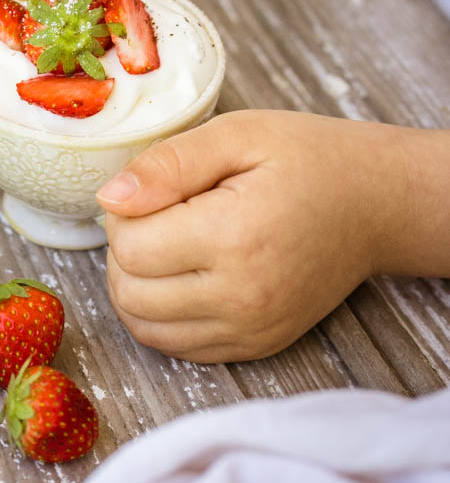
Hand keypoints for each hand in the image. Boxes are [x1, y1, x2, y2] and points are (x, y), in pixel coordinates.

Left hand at [96, 110, 416, 362]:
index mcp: (234, 237)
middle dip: (124, 250)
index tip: (156, 190)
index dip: (125, 213)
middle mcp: (242, 297)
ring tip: (166, 244)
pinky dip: (161, 315)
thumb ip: (167, 164)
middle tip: (158, 213)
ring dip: (135, 286)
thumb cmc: (307, 160)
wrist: (374, 204)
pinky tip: (180, 275)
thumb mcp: (237, 135)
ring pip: (144, 327)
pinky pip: (177, 347)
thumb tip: (110, 198)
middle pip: (129, 293)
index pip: (129, 247)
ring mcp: (250, 330)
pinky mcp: (256, 346)